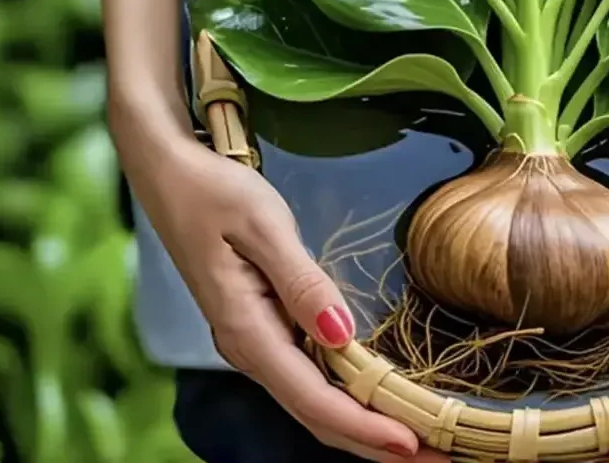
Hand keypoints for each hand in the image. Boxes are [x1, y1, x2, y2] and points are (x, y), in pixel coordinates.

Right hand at [124, 126, 443, 461]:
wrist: (169, 174)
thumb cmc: (215, 192)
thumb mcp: (263, 226)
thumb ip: (302, 283)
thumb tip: (342, 337)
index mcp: (246, 331)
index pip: (313, 399)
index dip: (364, 427)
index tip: (413, 443)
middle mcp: (249, 348)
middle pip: (316, 414)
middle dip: (373, 441)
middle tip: (438, 456)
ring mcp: (254, 338)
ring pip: (313, 398)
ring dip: (364, 421)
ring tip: (419, 435)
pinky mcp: (262, 323)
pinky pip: (308, 372)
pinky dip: (346, 392)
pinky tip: (376, 395)